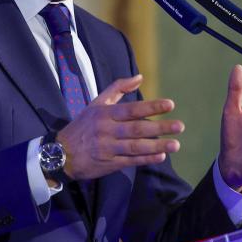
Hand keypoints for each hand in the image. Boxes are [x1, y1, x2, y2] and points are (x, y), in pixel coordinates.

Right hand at [57, 75, 184, 180]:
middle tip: (180, 126)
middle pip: (136, 128)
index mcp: (105, 114)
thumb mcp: (97, 103)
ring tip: (176, 144)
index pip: (131, 109)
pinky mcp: (109, 164)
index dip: (151, 106)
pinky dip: (146, 159)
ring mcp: (108, 148)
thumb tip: (140, 77)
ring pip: (135, 147)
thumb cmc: (83, 125)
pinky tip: (161, 156)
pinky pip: (130, 161)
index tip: (170, 105)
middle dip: (159, 127)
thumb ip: (118, 88)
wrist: (61, 153)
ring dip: (157, 145)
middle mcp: (107, 130)